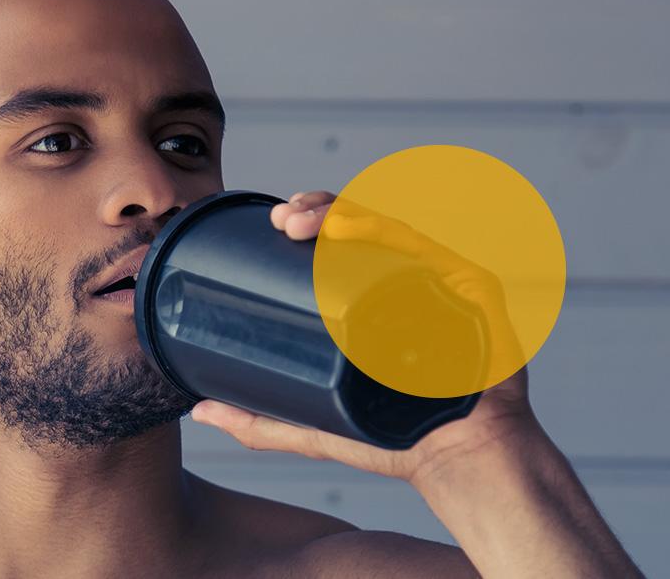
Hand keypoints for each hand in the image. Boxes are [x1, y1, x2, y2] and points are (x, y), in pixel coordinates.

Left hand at [191, 190, 542, 486]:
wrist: (455, 461)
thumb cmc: (394, 441)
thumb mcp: (314, 427)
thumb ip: (260, 421)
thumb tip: (198, 412)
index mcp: (378, 295)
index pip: (341, 241)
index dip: (309, 218)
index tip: (274, 223)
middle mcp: (410, 279)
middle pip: (362, 226)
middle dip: (319, 208)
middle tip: (283, 222)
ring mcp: (441, 281)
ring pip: (392, 229)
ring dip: (347, 213)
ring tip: (306, 222)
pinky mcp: (471, 291)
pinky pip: (434, 251)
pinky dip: (395, 236)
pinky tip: (358, 232)